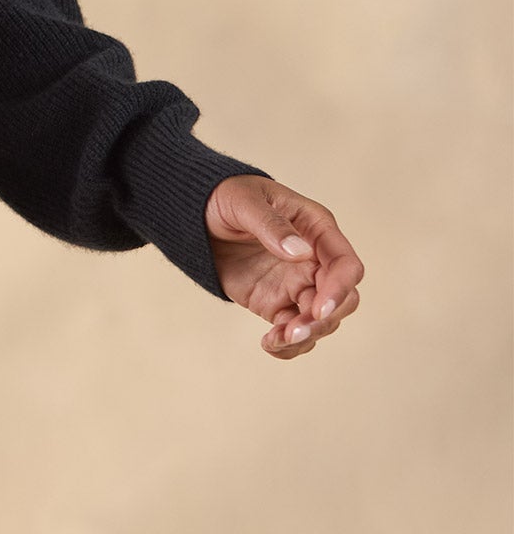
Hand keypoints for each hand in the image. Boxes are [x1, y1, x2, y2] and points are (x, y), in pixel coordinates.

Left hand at [205, 172, 363, 358]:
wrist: (195, 212)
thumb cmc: (224, 194)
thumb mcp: (243, 200)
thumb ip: (271, 224)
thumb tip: (300, 251)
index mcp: (315, 228)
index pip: (345, 264)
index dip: (339, 289)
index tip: (318, 308)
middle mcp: (314, 260)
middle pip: (342, 300)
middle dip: (324, 320)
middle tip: (294, 331)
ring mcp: (297, 283)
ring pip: (321, 320)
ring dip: (306, 336)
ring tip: (276, 340)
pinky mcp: (277, 302)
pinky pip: (294, 330)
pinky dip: (288, 344)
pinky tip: (269, 344)